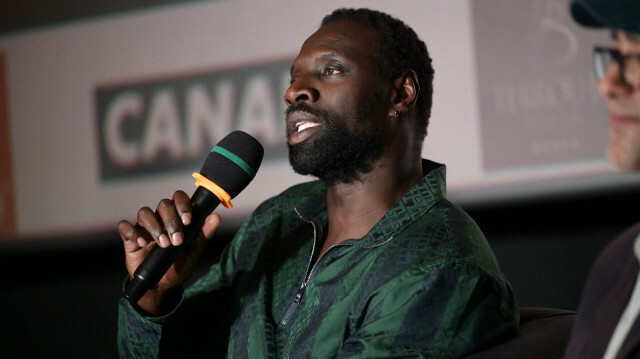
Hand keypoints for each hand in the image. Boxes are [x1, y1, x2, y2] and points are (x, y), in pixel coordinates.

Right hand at [118, 190, 220, 314]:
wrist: (162, 286)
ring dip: (154, 226)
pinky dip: (132, 232)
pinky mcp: (130, 238)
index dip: (182, 205)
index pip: (178, 198)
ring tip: (163, 244)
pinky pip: (125, 226)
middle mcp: (160, 218)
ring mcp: (144, 227)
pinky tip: (142, 243)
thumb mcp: (194, 252)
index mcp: (177, 217)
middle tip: (177, 240)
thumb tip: (216, 217)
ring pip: (144, 212)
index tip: (188, 221)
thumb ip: (204, 234)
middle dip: (171, 220)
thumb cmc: (179, 265)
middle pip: (163, 205)